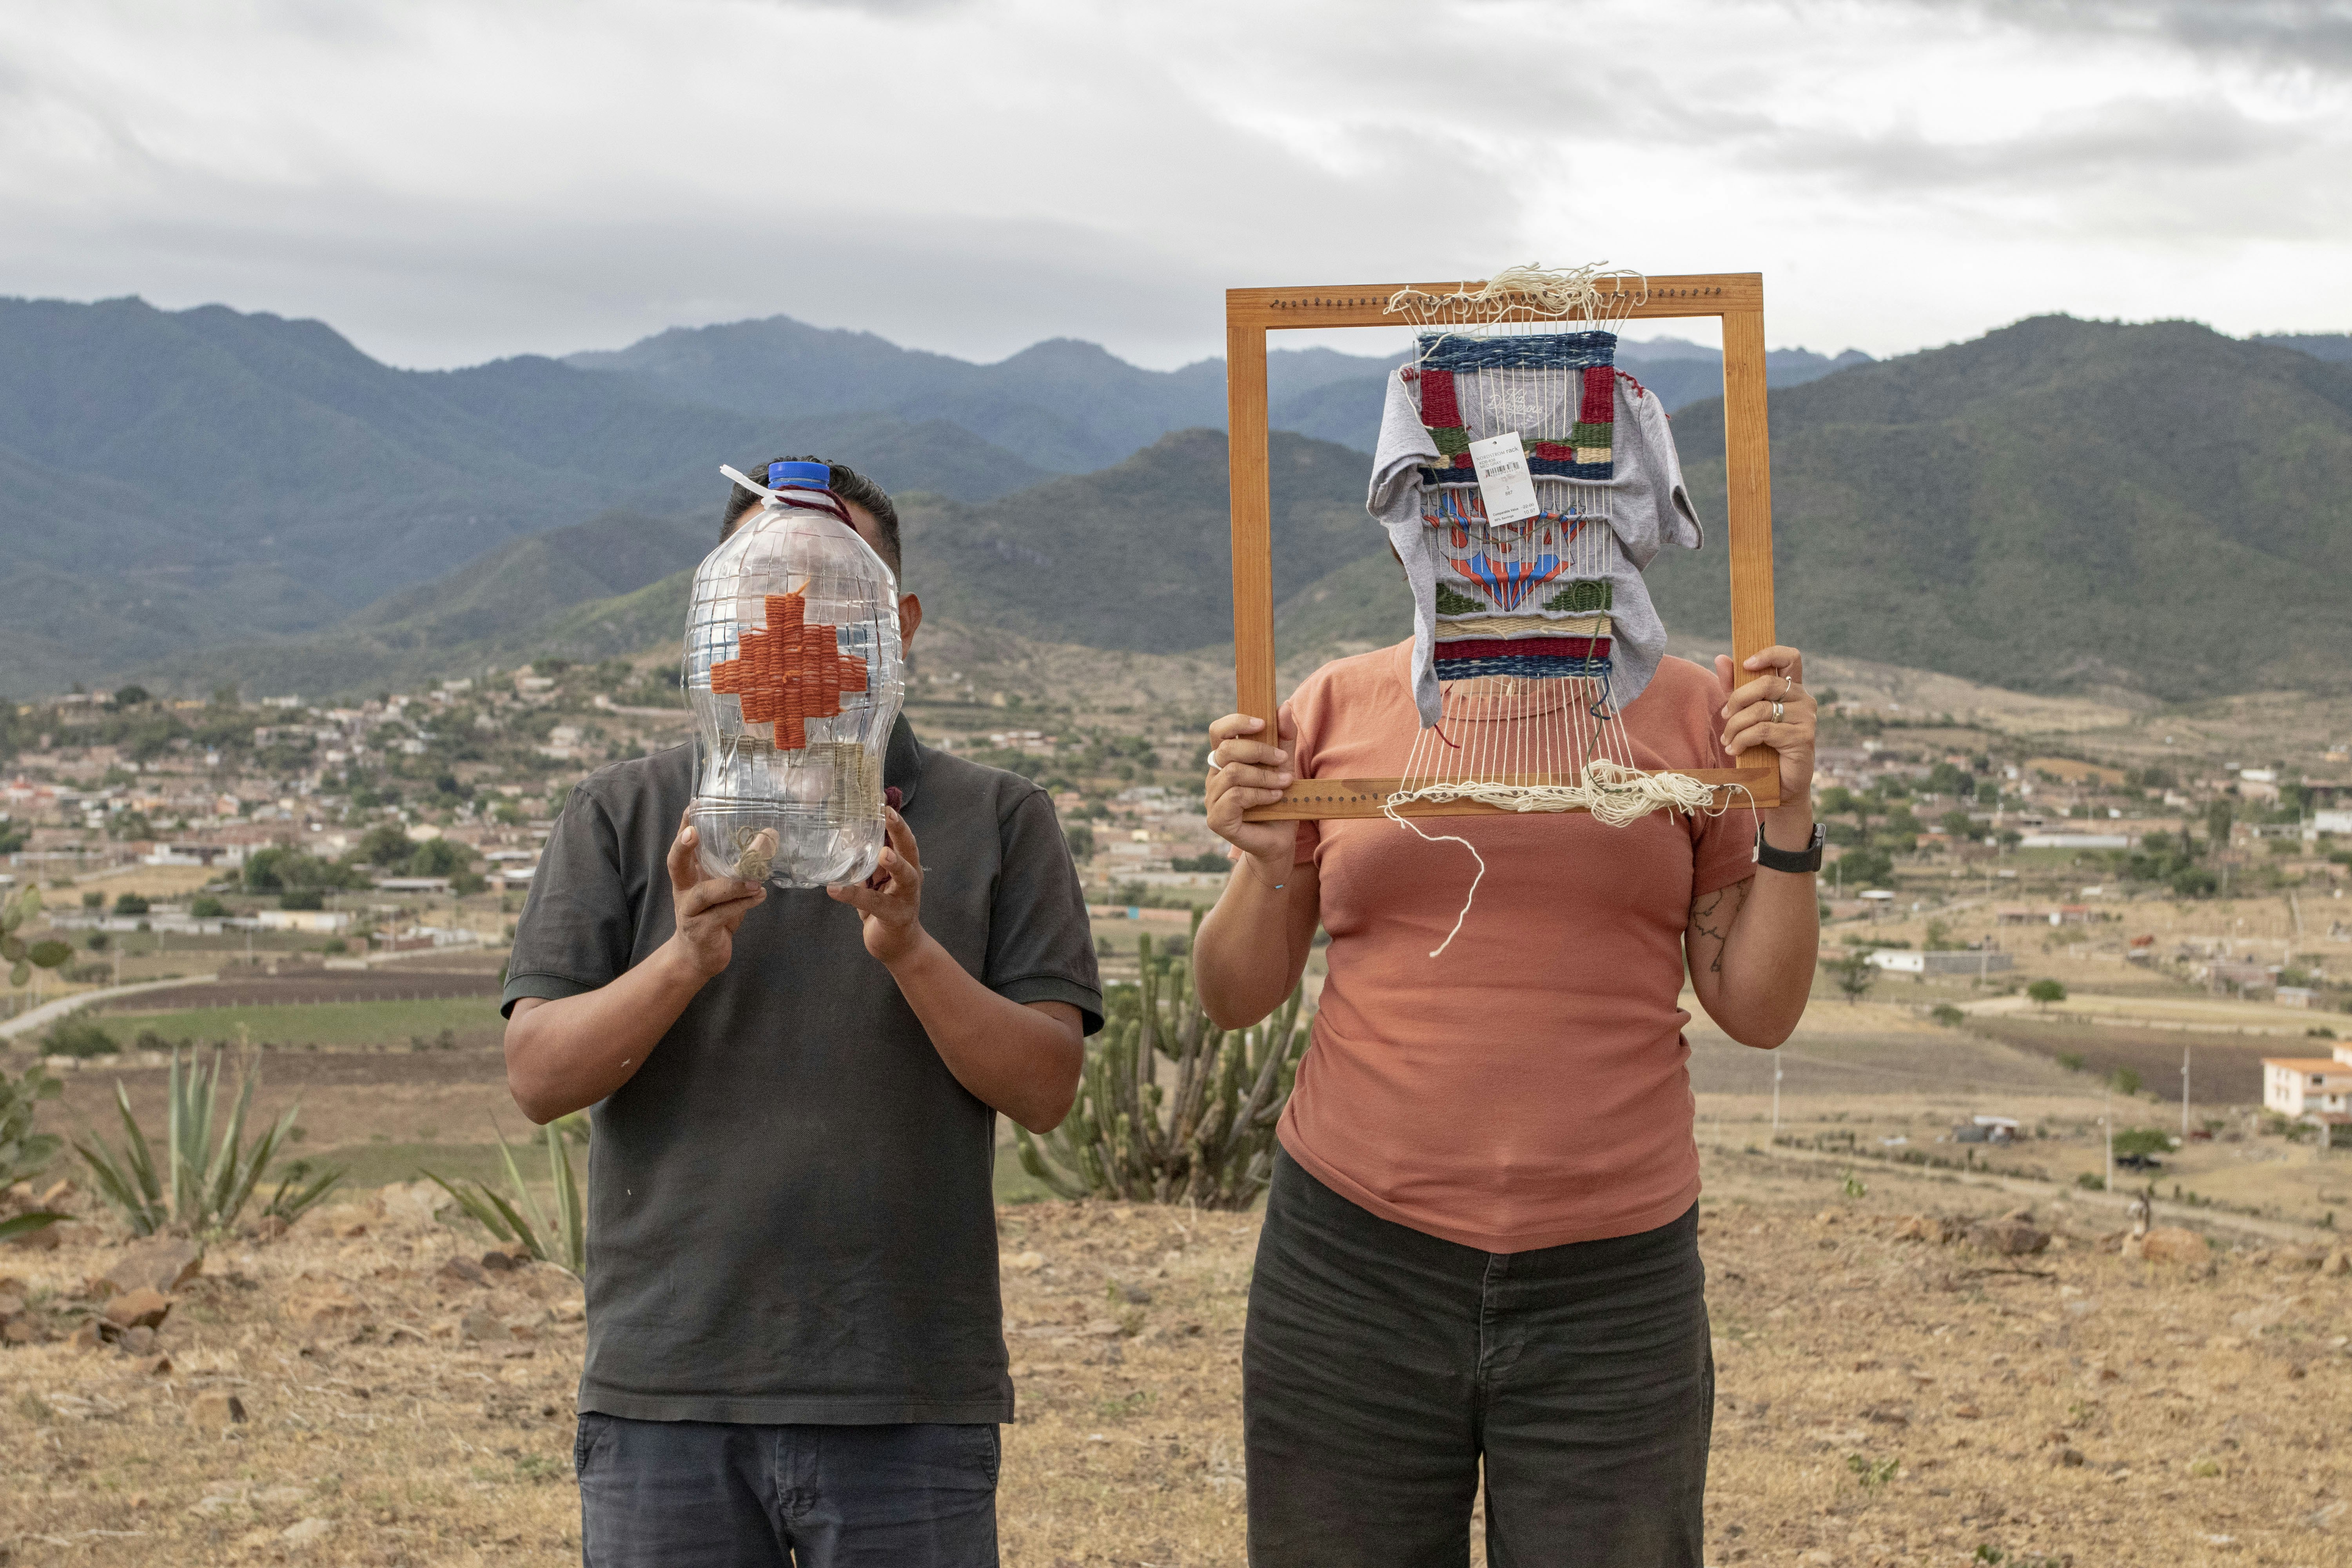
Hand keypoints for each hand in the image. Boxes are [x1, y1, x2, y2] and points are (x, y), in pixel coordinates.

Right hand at [664, 813, 766, 980]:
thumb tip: (770, 835)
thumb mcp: (725, 887)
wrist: (699, 956)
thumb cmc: (715, 915)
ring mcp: (690, 911)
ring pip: (706, 893)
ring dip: (732, 885)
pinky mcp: (702, 931)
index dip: (684, 827)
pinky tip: (761, 896)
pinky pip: (722, 915)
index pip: (682, 847)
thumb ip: (742, 865)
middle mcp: (684, 890)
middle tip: (694, 832)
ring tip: (757, 880)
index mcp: (688, 876)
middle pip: (675, 864)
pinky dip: (743, 904)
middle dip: (683, 847)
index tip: (693, 806)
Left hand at [827, 806, 925, 965]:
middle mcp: (911, 877)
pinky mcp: (895, 916)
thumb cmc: (885, 907)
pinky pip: (874, 904)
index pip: (901, 837)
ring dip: (895, 864)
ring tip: (883, 854)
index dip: (892, 818)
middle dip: (900, 831)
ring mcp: (907, 897)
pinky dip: (854, 896)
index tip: (879, 798)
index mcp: (906, 864)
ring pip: (904, 876)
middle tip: (887, 813)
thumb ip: (867, 863)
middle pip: (910, 849)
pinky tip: (835, 890)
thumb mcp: (875, 881)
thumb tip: (844, 836)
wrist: (898, 945)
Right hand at [1204, 707, 1298, 888]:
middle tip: (1284, 761)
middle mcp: (1214, 777)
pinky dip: (1260, 795)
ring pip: (1233, 773)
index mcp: (1226, 761)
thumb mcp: (1285, 767)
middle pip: (1227, 750)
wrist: (1279, 842)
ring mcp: (1211, 799)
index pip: (1218, 731)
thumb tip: (1283, 707)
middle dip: (1259, 751)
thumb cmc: (1280, 803)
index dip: (1236, 721)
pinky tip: (1275, 799)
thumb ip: (1284, 740)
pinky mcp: (1216, 819)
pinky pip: (1235, 797)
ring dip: (1264, 777)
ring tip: (1284, 784)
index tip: (1262, 723)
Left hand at [1715, 647, 1817, 805]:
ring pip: (1761, 710)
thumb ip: (1735, 687)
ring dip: (1736, 725)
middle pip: (1767, 683)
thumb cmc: (1762, 747)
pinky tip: (1735, 750)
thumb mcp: (1745, 713)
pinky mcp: (1802, 737)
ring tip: (1727, 740)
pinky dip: (1742, 739)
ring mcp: (1806, 718)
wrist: (1777, 785)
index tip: (1745, 663)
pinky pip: (1763, 731)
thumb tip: (1721, 658)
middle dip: (1738, 699)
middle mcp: (1804, 699)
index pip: (1789, 658)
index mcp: (1792, 689)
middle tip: (1724, 716)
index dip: (1768, 654)